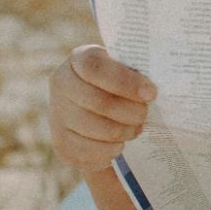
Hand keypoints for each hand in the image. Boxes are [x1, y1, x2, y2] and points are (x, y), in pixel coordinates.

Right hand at [48, 44, 156, 173]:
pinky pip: (91, 151)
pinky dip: (111, 150)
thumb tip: (153, 91)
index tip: (150, 93)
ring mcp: (57, 114)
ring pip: (97, 129)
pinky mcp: (61, 142)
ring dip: (124, 132)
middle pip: (99, 102)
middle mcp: (62, 83)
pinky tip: (119, 142)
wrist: (96, 108)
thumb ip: (138, 72)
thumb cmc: (121, 84)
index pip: (96, 68)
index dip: (125, 82)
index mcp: (80, 58)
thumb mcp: (126, 69)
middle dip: (130, 112)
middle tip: (144, 115)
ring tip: (135, 128)